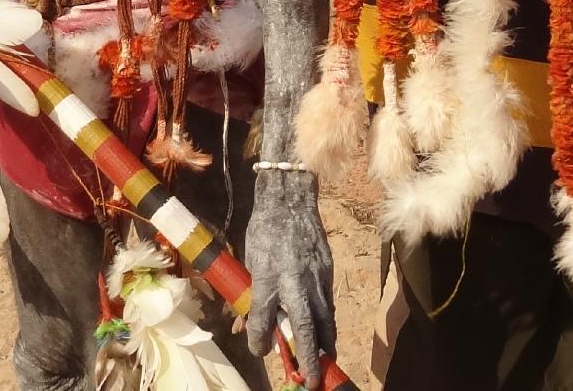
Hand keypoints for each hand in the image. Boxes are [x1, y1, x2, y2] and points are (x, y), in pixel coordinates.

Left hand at [243, 166, 334, 388]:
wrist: (291, 199)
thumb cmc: (264, 229)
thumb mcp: (249, 261)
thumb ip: (249, 294)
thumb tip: (244, 324)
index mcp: (269, 275)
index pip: (264, 317)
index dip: (260, 339)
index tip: (259, 351)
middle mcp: (295, 280)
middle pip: (306, 327)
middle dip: (309, 358)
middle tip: (310, 382)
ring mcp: (316, 276)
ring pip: (325, 319)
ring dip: (325, 346)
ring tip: (323, 365)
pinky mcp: (328, 271)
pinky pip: (329, 305)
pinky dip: (327, 324)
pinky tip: (325, 335)